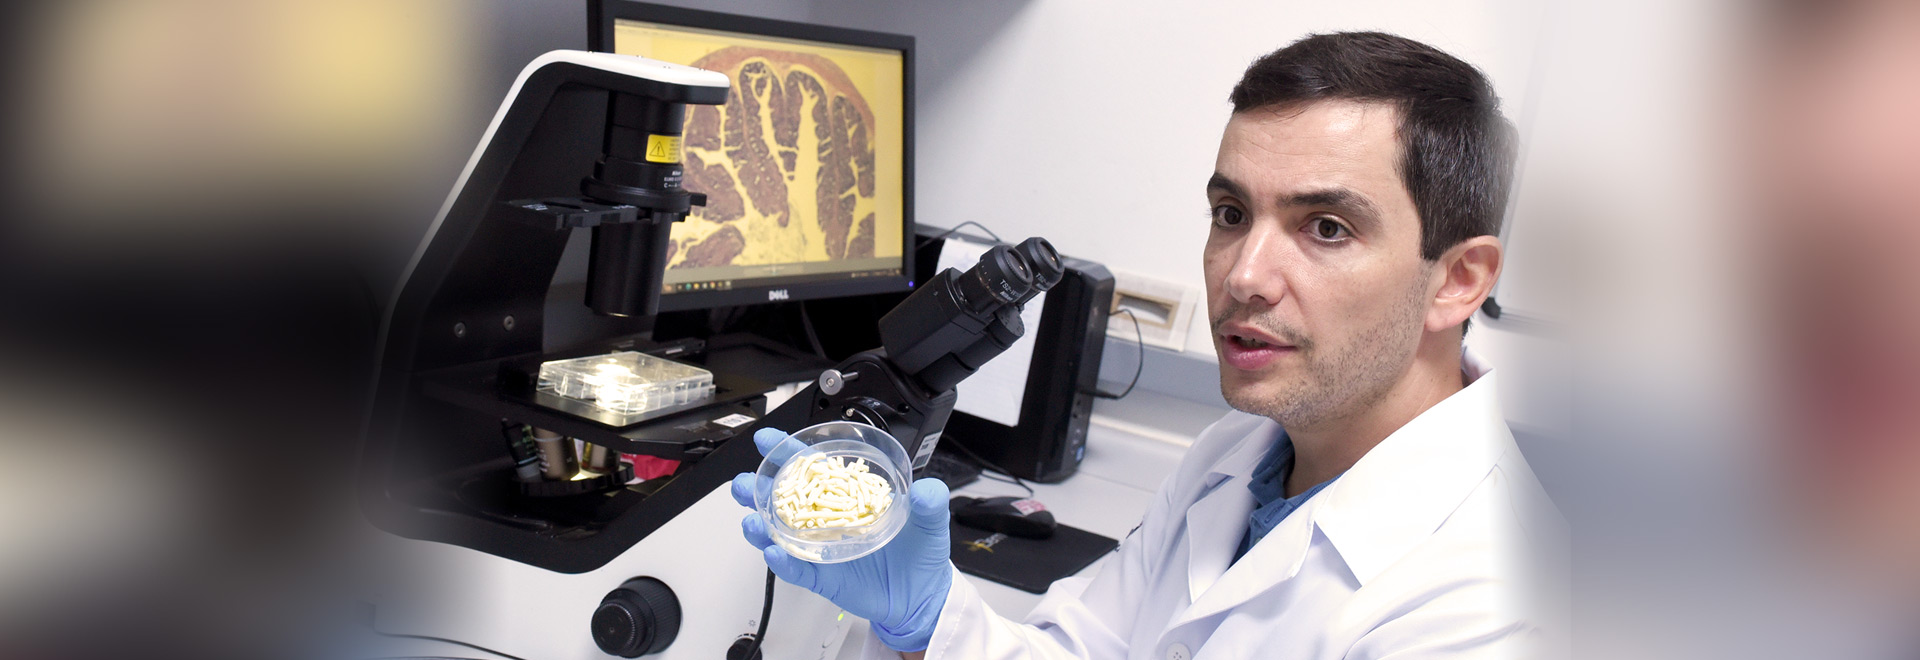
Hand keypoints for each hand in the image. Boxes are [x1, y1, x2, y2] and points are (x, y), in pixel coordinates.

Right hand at [731, 427, 953, 651]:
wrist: (922, 595)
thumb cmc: (921, 553)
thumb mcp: (930, 521)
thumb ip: (930, 502)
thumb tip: (926, 490)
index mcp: (848, 496)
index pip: (812, 469)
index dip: (787, 453)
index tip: (766, 440)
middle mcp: (828, 520)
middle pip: (784, 500)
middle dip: (758, 489)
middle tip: (744, 484)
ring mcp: (821, 549)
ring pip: (780, 535)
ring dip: (761, 526)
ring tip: (753, 520)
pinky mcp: (823, 576)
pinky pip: (797, 570)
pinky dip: (783, 563)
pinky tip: (775, 554)